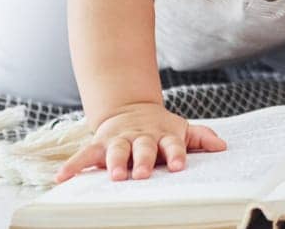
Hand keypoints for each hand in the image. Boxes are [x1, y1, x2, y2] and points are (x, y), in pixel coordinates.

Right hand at [54, 101, 226, 182]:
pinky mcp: (99, 143)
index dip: (177, 154)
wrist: (130, 108)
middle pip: (143, 148)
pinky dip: (73, 165)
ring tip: (114, 175)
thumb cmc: (159, 128)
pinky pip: (84, 154)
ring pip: (116, 150)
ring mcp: (119, 139)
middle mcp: (141, 137)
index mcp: (163, 135)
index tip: (179, 166)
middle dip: (142, 161)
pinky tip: (62, 177)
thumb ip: (200, 137)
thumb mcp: (179, 129)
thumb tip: (222, 146)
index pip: (173, 145)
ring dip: (114, 162)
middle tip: (141, 174)